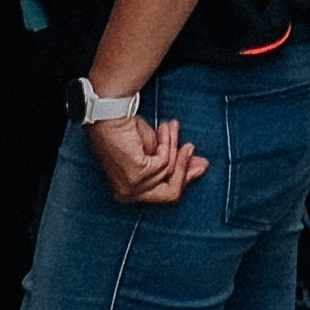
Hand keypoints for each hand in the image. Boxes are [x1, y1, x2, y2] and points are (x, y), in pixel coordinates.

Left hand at [84, 104, 201, 204]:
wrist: (109, 114)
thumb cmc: (125, 129)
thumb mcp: (154, 150)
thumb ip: (173, 160)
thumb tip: (200, 165)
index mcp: (127, 192)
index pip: (164, 193)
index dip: (184, 177)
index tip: (200, 164)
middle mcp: (127, 194)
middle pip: (171, 194)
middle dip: (184, 169)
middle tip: (191, 147)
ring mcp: (131, 187)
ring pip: (169, 172)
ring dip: (172, 144)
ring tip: (169, 126)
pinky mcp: (136, 175)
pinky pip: (164, 161)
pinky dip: (167, 142)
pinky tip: (163, 129)